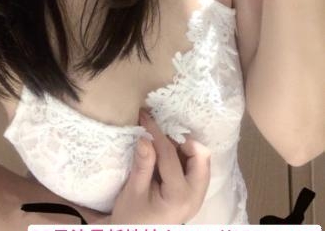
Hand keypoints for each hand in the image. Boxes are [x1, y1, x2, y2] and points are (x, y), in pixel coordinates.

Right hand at [106, 109, 210, 223]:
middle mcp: (195, 195)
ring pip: (201, 160)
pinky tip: (166, 155)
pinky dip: (184, 155)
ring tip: (161, 144)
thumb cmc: (133, 217)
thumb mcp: (133, 191)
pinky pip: (196, 167)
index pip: (171, 155)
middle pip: (201, 156)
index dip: (157, 133)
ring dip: (184, 147)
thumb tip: (145, 137)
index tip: (145, 117)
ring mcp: (198, 195)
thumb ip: (142, 165)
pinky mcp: (194, 193)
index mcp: (179, 196)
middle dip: (182, 140)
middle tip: (160, 134)